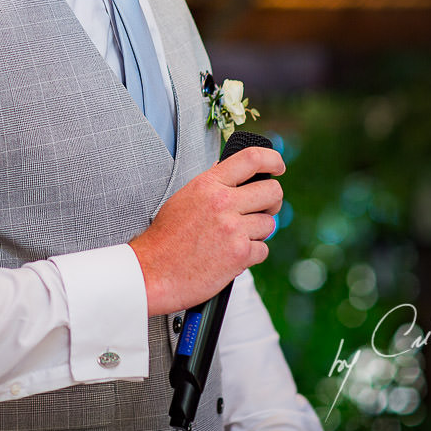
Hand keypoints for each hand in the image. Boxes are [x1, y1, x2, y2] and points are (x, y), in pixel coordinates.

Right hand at [128, 146, 283, 315]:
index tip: (278, 166)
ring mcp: (233, 228)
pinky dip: (251, 255)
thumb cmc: (165, 239)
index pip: (252, 158)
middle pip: (272, 191)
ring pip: (269, 224)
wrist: (152, 272)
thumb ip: (211, 185)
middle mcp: (223, 202)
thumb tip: (232, 172)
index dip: (273, 160)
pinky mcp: (239, 254)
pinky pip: (263, 249)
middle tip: (262, 210)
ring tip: (233, 239)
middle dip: (271, 202)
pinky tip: (231, 256)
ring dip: (257, 233)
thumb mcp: (184, 198)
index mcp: (208, 184)